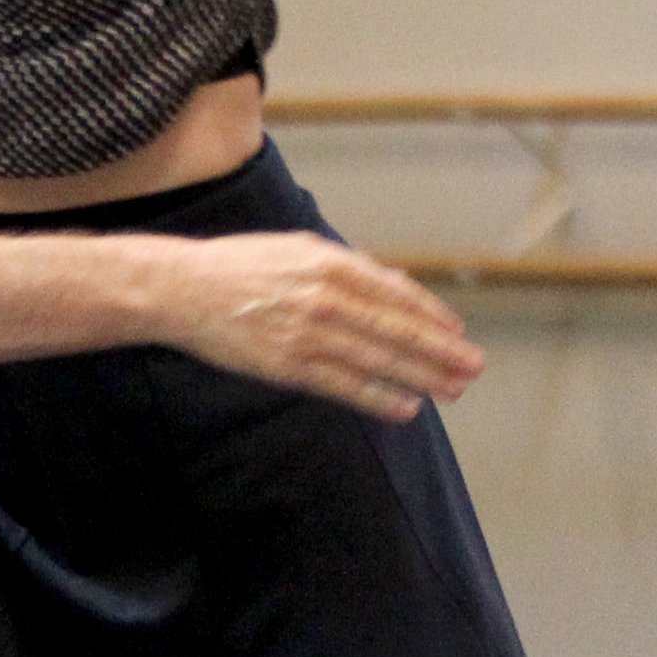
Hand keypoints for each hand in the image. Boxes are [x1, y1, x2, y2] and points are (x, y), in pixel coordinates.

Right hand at [165, 237, 483, 419]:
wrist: (184, 289)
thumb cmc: (240, 266)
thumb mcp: (297, 249)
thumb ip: (345, 267)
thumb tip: (392, 285)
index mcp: (330, 262)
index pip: (396, 293)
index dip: (431, 315)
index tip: (457, 333)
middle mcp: (326, 297)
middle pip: (396, 328)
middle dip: (440, 351)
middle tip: (472, 367)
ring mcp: (308, 333)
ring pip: (378, 359)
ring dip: (420, 377)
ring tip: (451, 391)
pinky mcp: (288, 365)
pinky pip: (344, 385)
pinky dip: (378, 397)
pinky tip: (406, 407)